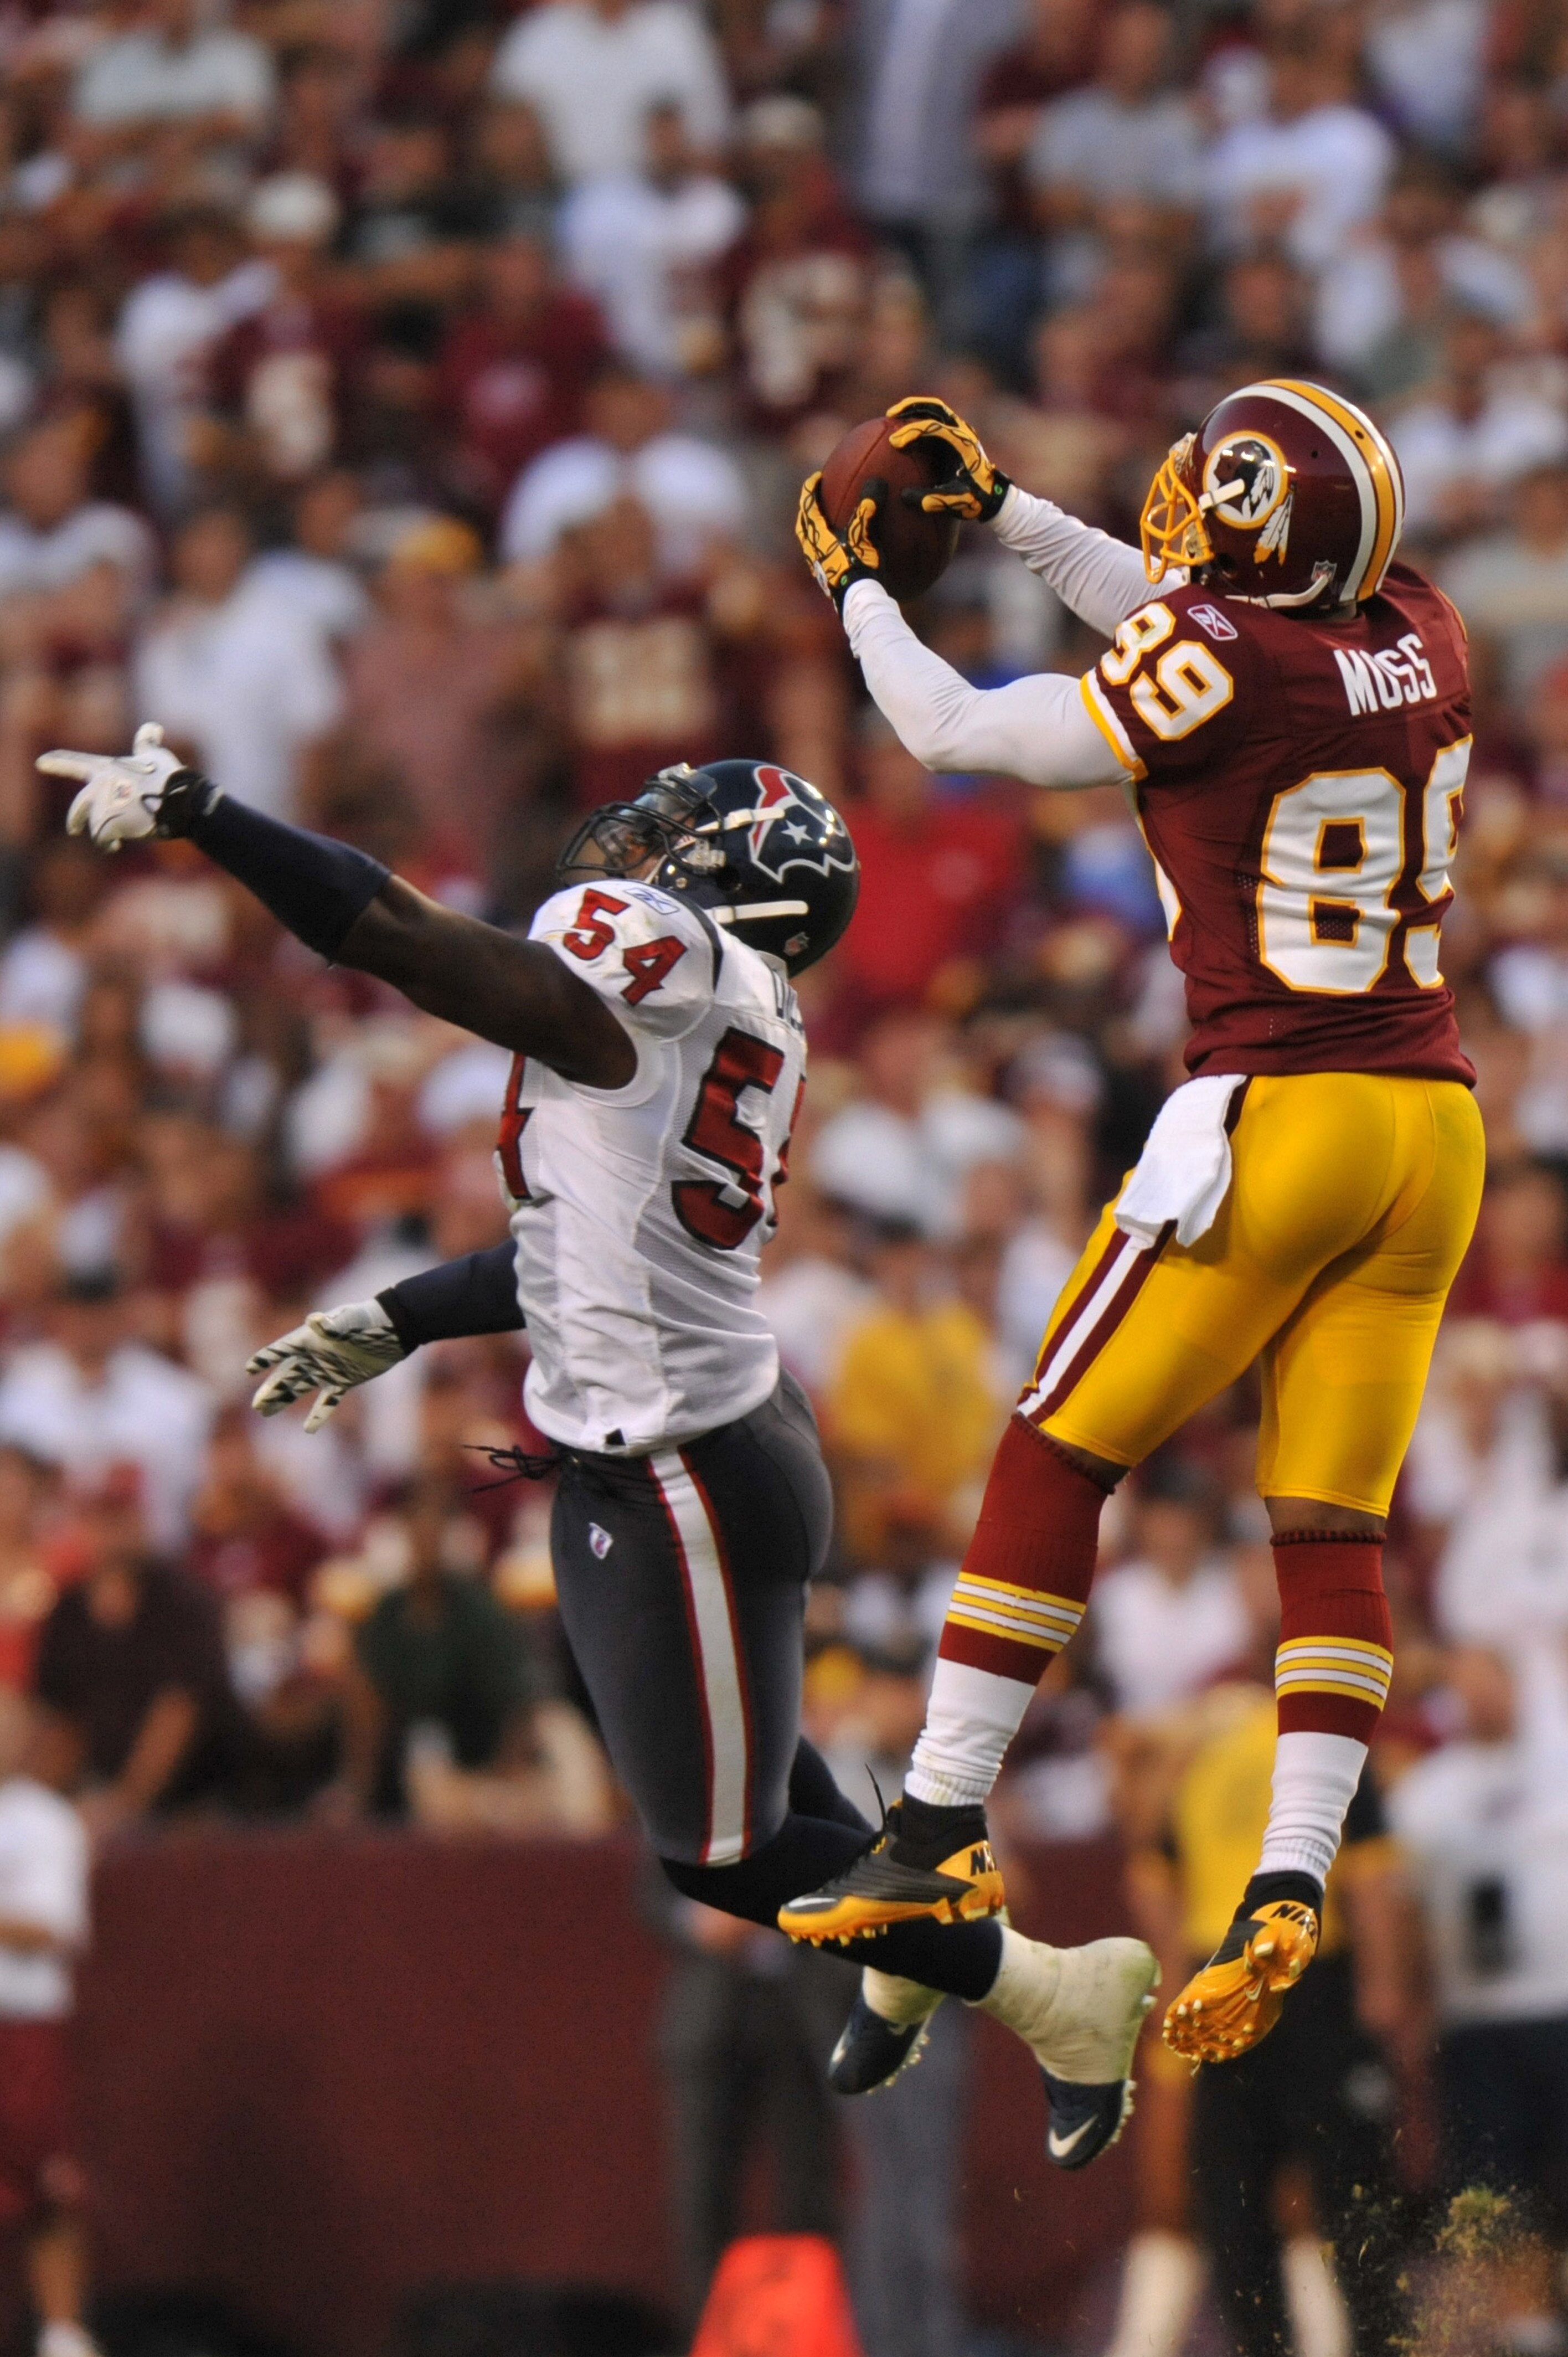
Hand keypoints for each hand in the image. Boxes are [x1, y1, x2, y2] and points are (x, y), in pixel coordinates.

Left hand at [42, 722, 203, 852]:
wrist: (174, 798)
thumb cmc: (167, 777)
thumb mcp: (156, 756)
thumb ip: (147, 744)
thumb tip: (152, 727)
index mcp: (106, 768)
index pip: (77, 763)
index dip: (58, 762)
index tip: (40, 761)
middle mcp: (98, 786)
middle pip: (80, 806)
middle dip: (75, 819)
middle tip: (73, 830)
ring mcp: (100, 805)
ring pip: (96, 825)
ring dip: (107, 832)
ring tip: (121, 837)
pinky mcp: (105, 823)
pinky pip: (102, 839)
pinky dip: (108, 843)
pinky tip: (116, 844)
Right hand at [247, 1299, 406, 1431]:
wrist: (393, 1329)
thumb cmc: (369, 1319)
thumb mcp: (350, 1319)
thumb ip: (332, 1323)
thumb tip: (314, 1319)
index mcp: (311, 1338)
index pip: (282, 1349)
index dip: (265, 1359)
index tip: (248, 1370)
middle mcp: (315, 1355)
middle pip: (287, 1375)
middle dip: (271, 1389)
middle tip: (256, 1405)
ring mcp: (328, 1369)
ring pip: (300, 1388)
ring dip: (284, 1401)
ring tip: (265, 1413)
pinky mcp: (344, 1381)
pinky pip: (327, 1401)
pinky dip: (319, 1414)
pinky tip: (309, 1430)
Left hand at [795, 469, 884, 610]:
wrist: (857, 601)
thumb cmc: (858, 568)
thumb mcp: (864, 536)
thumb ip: (867, 509)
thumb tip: (876, 483)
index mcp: (817, 536)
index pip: (809, 506)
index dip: (811, 489)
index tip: (816, 478)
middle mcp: (812, 551)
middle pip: (803, 524)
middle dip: (807, 509)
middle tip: (814, 499)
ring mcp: (817, 566)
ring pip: (809, 542)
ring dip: (813, 529)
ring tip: (822, 522)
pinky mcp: (826, 578)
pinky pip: (820, 555)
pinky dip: (825, 545)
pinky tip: (837, 548)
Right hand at [885, 395, 1009, 521]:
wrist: (993, 495)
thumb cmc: (977, 499)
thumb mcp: (957, 502)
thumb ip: (934, 500)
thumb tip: (904, 497)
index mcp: (963, 443)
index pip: (935, 428)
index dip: (913, 432)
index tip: (894, 443)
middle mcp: (963, 432)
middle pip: (935, 407)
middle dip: (911, 407)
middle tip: (890, 414)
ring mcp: (960, 431)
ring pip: (935, 410)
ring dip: (914, 409)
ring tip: (892, 416)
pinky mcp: (955, 436)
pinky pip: (935, 422)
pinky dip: (919, 421)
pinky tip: (903, 432)